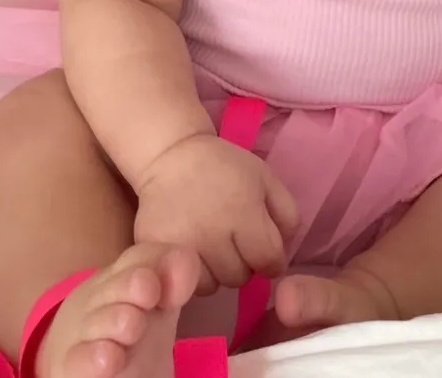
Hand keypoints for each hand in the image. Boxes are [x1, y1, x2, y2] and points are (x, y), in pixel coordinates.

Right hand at [133, 134, 298, 295]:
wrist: (171, 155)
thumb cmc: (223, 166)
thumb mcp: (265, 178)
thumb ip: (286, 216)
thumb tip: (284, 255)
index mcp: (242, 212)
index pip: (270, 262)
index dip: (271, 258)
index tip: (262, 247)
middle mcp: (211, 233)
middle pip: (240, 277)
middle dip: (243, 263)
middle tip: (233, 241)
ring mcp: (181, 245)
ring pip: (212, 286)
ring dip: (217, 271)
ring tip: (211, 246)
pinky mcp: (155, 249)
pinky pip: (184, 282)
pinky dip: (193, 273)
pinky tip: (193, 251)